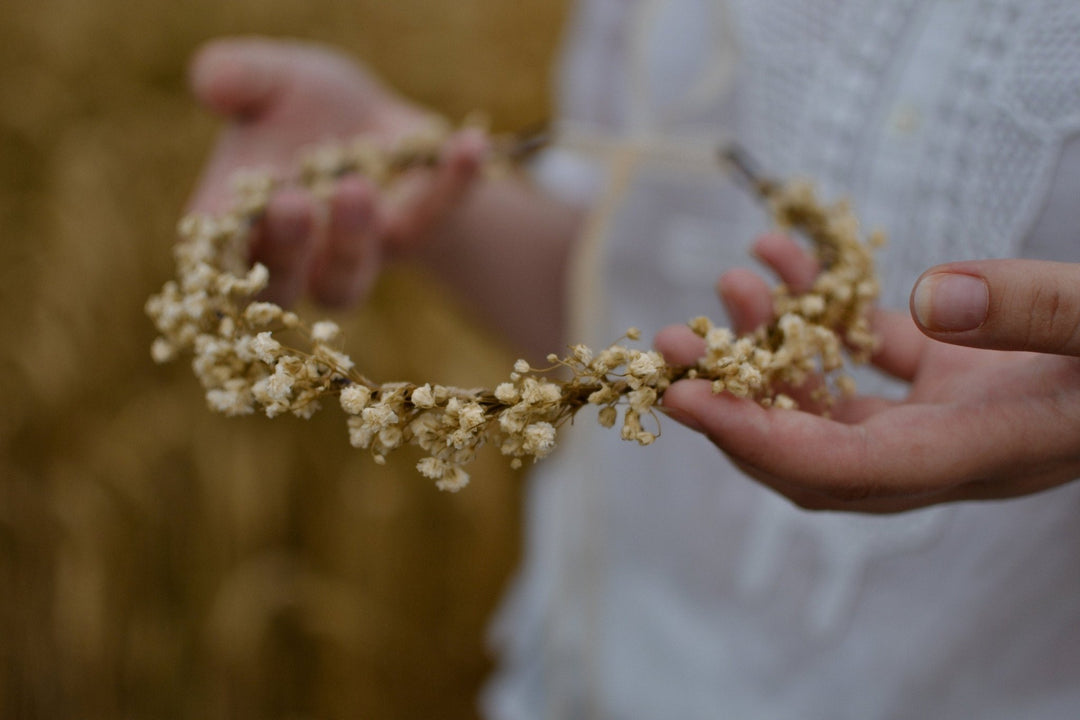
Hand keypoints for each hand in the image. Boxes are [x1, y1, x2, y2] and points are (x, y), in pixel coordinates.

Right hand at [186, 37, 486, 307]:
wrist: (372, 119)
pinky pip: (431, 223)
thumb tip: (209, 78)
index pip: (218, 258)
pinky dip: (451, 185)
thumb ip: (241, 77)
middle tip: (293, 203)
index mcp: (240, 225)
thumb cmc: (302, 104)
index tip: (227, 215)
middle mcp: (294, 257)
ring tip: (359, 186)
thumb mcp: (275, 78)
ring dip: (354, 239)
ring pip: (347, 282)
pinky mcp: (412, 238)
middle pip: (283, 284)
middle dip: (287, 248)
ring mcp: (355, 258)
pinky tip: (468, 142)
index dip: (221, 250)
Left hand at [655, 233, 1079, 512]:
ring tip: (737, 273)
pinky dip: (825, 310)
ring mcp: (943, 414)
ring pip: (830, 398)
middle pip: (810, 451)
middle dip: (732, 404)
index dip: (756, 442)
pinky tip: (793, 255)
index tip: (685, 400)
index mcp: (976, 455)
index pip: (839, 471)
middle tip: (670, 348)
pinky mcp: (951, 375)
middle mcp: (945, 449)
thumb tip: (932, 297)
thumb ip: (1034, 314)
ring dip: (772, 344)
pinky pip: (868, 351)